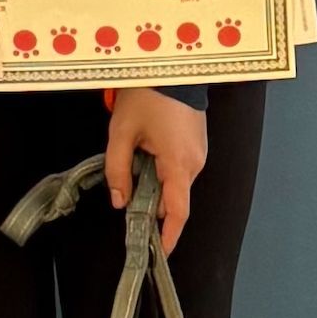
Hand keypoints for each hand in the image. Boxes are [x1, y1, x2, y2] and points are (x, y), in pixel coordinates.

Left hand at [104, 88, 206, 255]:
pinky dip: (161, 167)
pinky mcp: (196, 142)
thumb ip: (117, 170)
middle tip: (126, 191)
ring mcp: (198, 151)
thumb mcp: (121, 133)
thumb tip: (119, 199)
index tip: (160, 251)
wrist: (171, 65)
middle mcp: (195, 161)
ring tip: (134, 156)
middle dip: (150, 200)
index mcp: (179, 163)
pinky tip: (146, 149)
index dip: (169, 235)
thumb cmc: (148, 94)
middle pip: (173, 197)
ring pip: (174, 181)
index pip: (178, 211)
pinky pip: (178, 165)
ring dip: (154, 180)